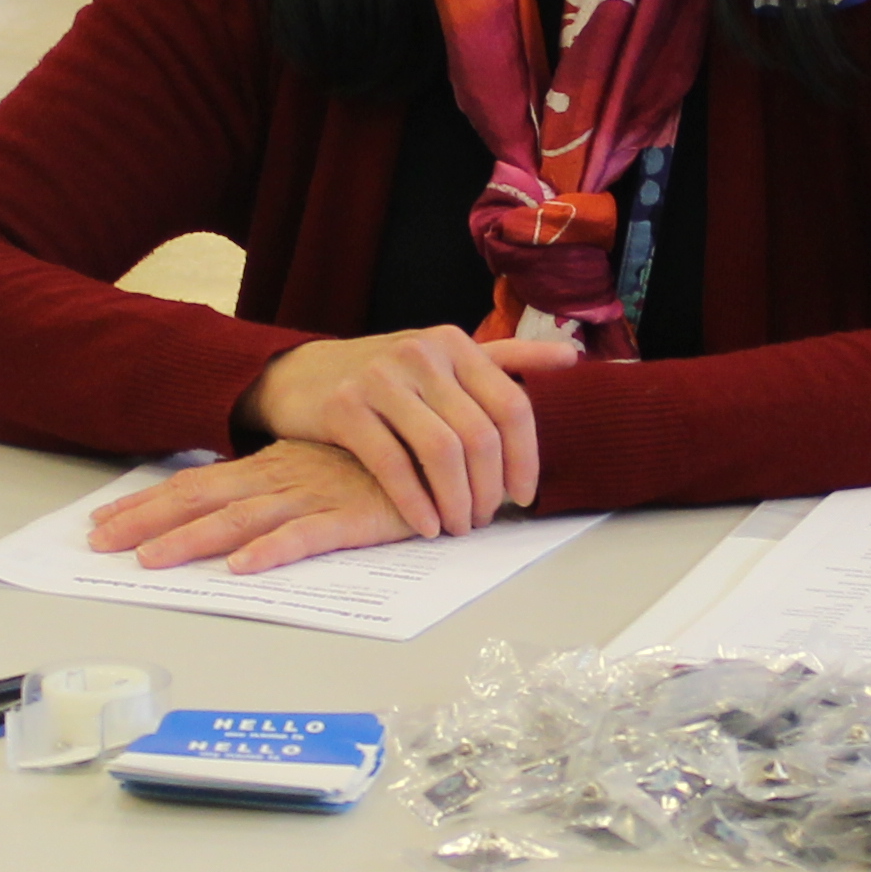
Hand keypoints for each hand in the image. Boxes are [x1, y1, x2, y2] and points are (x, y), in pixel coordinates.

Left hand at [89, 439, 428, 575]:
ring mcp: (317, 496)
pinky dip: (274, 550)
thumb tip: (235, 512)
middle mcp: (284, 478)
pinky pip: (309, 536)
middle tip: (97, 545)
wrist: (454, 450)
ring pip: (243, 519)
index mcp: (274, 467)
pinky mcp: (355, 517)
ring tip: (150, 562)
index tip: (103, 523)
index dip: (148, 503)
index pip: (198, 483)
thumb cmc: (388, 465)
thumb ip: (285, 488)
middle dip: (147, 521)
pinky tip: (243, 567)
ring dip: (193, 539)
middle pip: (203, 499)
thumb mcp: (325, 472)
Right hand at [233, 322, 563, 536]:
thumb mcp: (442, 358)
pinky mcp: (343, 406)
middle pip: (480, 434)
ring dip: (456, 501)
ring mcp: (380, 377)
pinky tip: (425, 526)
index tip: (522, 497)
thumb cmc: (382, 376)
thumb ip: (506, 358)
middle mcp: (422, 353)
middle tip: (481, 521)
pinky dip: (414, 502)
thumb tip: (572, 356)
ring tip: (456, 527)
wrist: (298, 375)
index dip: (525, 458)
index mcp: (455, 344)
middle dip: (488, 489)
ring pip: (441, 451)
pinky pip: (392, 464)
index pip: (511, 405)